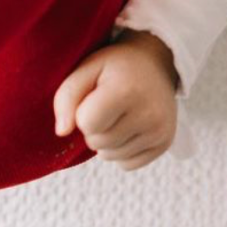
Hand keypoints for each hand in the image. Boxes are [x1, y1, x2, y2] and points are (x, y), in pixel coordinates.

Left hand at [52, 30, 177, 170]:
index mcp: (127, 90)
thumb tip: (62, 132)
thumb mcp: (88, 68)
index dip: (84, 112)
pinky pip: (126, 164)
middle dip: (95, 127)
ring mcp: (159, 131)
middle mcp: (149, 113)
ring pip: (110, 156)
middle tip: (109, 104)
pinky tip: (132, 126)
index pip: (86, 124)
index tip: (96, 96)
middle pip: (97, 142)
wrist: (157, 62)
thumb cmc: (117, 67)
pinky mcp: (165, 143)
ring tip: (121, 114)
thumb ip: (66, 96)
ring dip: (107, 140)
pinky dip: (122, 150)